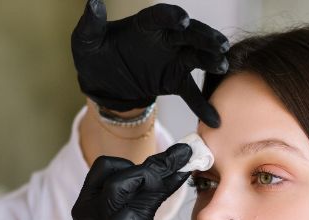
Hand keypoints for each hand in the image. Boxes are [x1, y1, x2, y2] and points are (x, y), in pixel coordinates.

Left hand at [71, 0, 229, 127]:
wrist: (102, 81)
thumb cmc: (94, 53)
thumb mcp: (86, 39)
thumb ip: (91, 23)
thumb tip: (93, 3)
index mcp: (145, 24)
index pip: (161, 16)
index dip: (171, 17)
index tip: (181, 20)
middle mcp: (165, 38)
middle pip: (189, 34)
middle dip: (204, 37)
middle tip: (218, 44)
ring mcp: (173, 59)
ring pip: (197, 57)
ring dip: (211, 60)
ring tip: (222, 66)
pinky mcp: (174, 81)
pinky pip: (191, 92)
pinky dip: (202, 105)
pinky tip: (214, 119)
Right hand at [71, 144, 192, 219]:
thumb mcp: (139, 214)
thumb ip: (153, 187)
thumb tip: (179, 160)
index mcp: (86, 204)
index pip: (104, 166)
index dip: (134, 161)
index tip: (164, 163)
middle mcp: (85, 213)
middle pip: (113, 170)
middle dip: (150, 165)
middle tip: (181, 161)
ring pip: (120, 185)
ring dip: (152, 177)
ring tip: (177, 175)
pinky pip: (132, 211)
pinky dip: (155, 199)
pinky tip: (175, 193)